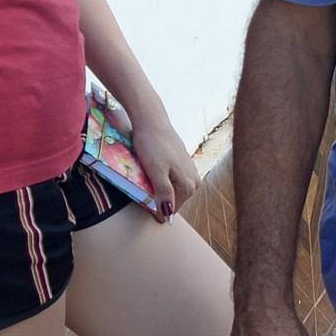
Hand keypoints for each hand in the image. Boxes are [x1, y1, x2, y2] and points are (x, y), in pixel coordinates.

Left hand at [125, 100, 199, 219]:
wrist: (152, 120)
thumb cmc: (152, 145)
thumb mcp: (156, 172)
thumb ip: (164, 193)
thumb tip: (168, 214)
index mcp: (188, 185)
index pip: (170, 210)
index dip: (155, 208)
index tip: (141, 201)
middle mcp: (194, 180)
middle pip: (173, 200)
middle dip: (158, 197)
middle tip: (143, 185)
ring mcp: (190, 171)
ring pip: (173, 190)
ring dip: (160, 188)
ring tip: (147, 176)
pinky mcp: (184, 163)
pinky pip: (173, 179)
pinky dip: (163, 178)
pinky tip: (153, 169)